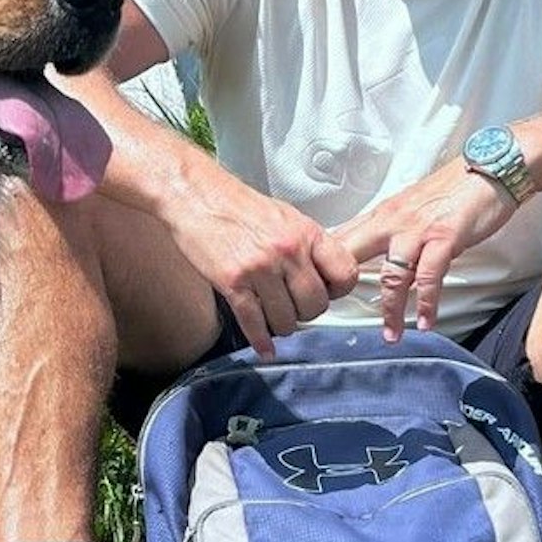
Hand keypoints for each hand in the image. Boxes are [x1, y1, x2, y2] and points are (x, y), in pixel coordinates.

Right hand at [174, 166, 359, 357]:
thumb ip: (308, 246)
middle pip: (316, 305)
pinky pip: (254, 323)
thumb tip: (324, 275)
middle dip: (306, 313)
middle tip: (295, 308)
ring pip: (286, 320)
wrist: (196, 195)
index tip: (328, 294)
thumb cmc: (238, 205)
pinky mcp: (233, 283)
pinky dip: (259, 340)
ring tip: (274, 317)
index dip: (338, 291)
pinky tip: (263, 346)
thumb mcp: (286, 217)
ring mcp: (260, 269)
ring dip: (281, 325)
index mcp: (306, 233)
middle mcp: (287, 251)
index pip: (344, 274)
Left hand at [340, 163, 517, 343]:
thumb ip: (391, 233)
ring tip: (390, 335)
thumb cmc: (452, 189)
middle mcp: (393, 221)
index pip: (342, 239)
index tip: (318, 290)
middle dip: (341, 287)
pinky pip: (429, 276)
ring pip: (392, 275)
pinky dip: (427, 303)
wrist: (489, 168)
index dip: (324, 264)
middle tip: (337, 316)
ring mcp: (418, 230)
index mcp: (382, 214)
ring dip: (391, 310)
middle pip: (353, 255)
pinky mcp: (444, 237)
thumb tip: (377, 259)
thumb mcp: (411, 208)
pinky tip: (426, 321)